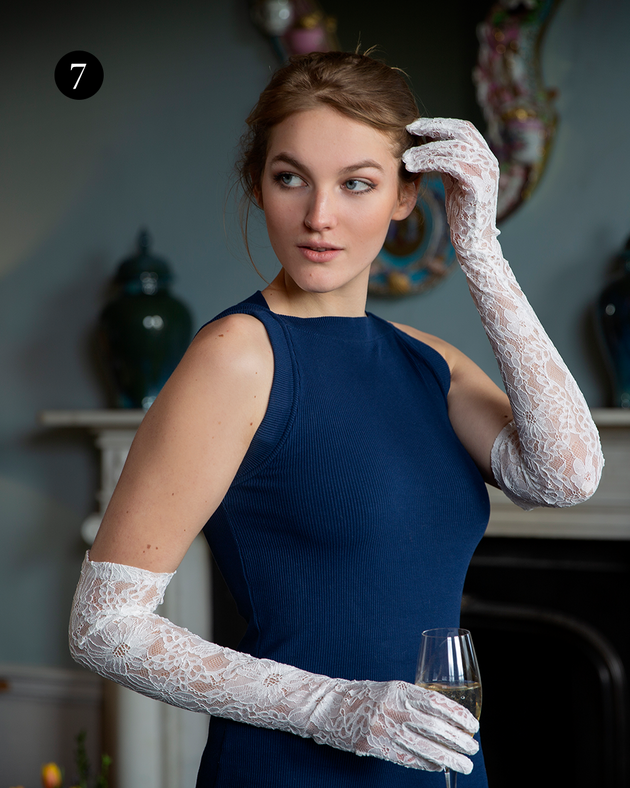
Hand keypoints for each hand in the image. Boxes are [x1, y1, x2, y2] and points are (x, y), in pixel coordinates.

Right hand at [310, 678, 478, 773]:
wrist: (325, 705)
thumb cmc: (360, 695)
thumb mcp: (387, 689)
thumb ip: (411, 700)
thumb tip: (442, 718)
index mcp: (397, 689)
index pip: (435, 702)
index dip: (457, 715)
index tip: (472, 724)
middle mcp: (391, 708)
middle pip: (433, 727)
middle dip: (458, 740)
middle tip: (473, 748)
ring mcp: (382, 729)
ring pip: (423, 747)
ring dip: (448, 757)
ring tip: (464, 763)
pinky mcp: (373, 747)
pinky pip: (406, 758)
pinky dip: (426, 764)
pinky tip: (438, 767)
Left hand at [402, 118, 499, 256]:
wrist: (474, 241)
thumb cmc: (462, 214)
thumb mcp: (454, 182)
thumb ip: (447, 163)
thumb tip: (428, 145)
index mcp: (484, 157)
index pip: (464, 128)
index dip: (440, 124)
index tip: (417, 126)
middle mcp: (488, 160)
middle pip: (461, 131)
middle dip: (433, 127)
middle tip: (410, 129)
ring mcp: (486, 172)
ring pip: (453, 148)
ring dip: (426, 150)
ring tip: (406, 157)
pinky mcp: (478, 185)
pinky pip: (453, 164)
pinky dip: (431, 162)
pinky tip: (414, 167)